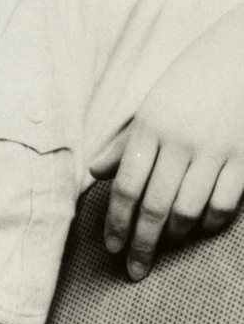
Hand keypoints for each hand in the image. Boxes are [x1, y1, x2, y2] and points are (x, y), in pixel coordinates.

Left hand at [92, 4, 243, 279]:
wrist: (240, 53)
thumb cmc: (191, 78)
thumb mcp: (152, 103)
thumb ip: (126, 140)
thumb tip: (95, 171)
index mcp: (150, 126)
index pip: (126, 186)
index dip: (116, 222)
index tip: (111, 247)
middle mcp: (180, 141)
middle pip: (154, 207)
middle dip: (141, 244)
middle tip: (133, 269)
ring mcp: (215, 151)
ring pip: (189, 211)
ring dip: (174, 236)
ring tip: (165, 244)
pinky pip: (224, 204)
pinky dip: (210, 223)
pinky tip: (199, 228)